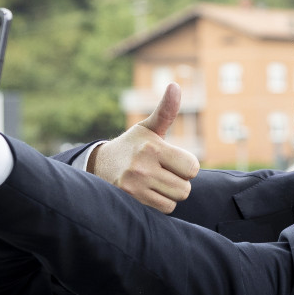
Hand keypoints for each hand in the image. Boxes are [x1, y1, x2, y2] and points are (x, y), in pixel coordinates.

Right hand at [89, 83, 199, 212]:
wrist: (100, 165)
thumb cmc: (133, 145)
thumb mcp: (149, 127)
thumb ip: (166, 110)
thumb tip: (175, 85)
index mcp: (152, 148)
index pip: (192, 168)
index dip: (187, 166)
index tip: (173, 160)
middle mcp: (142, 167)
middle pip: (185, 188)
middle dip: (179, 181)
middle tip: (163, 172)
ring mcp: (135, 187)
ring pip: (175, 199)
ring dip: (170, 193)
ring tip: (155, 182)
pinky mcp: (130, 201)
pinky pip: (163, 209)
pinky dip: (160, 203)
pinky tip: (148, 192)